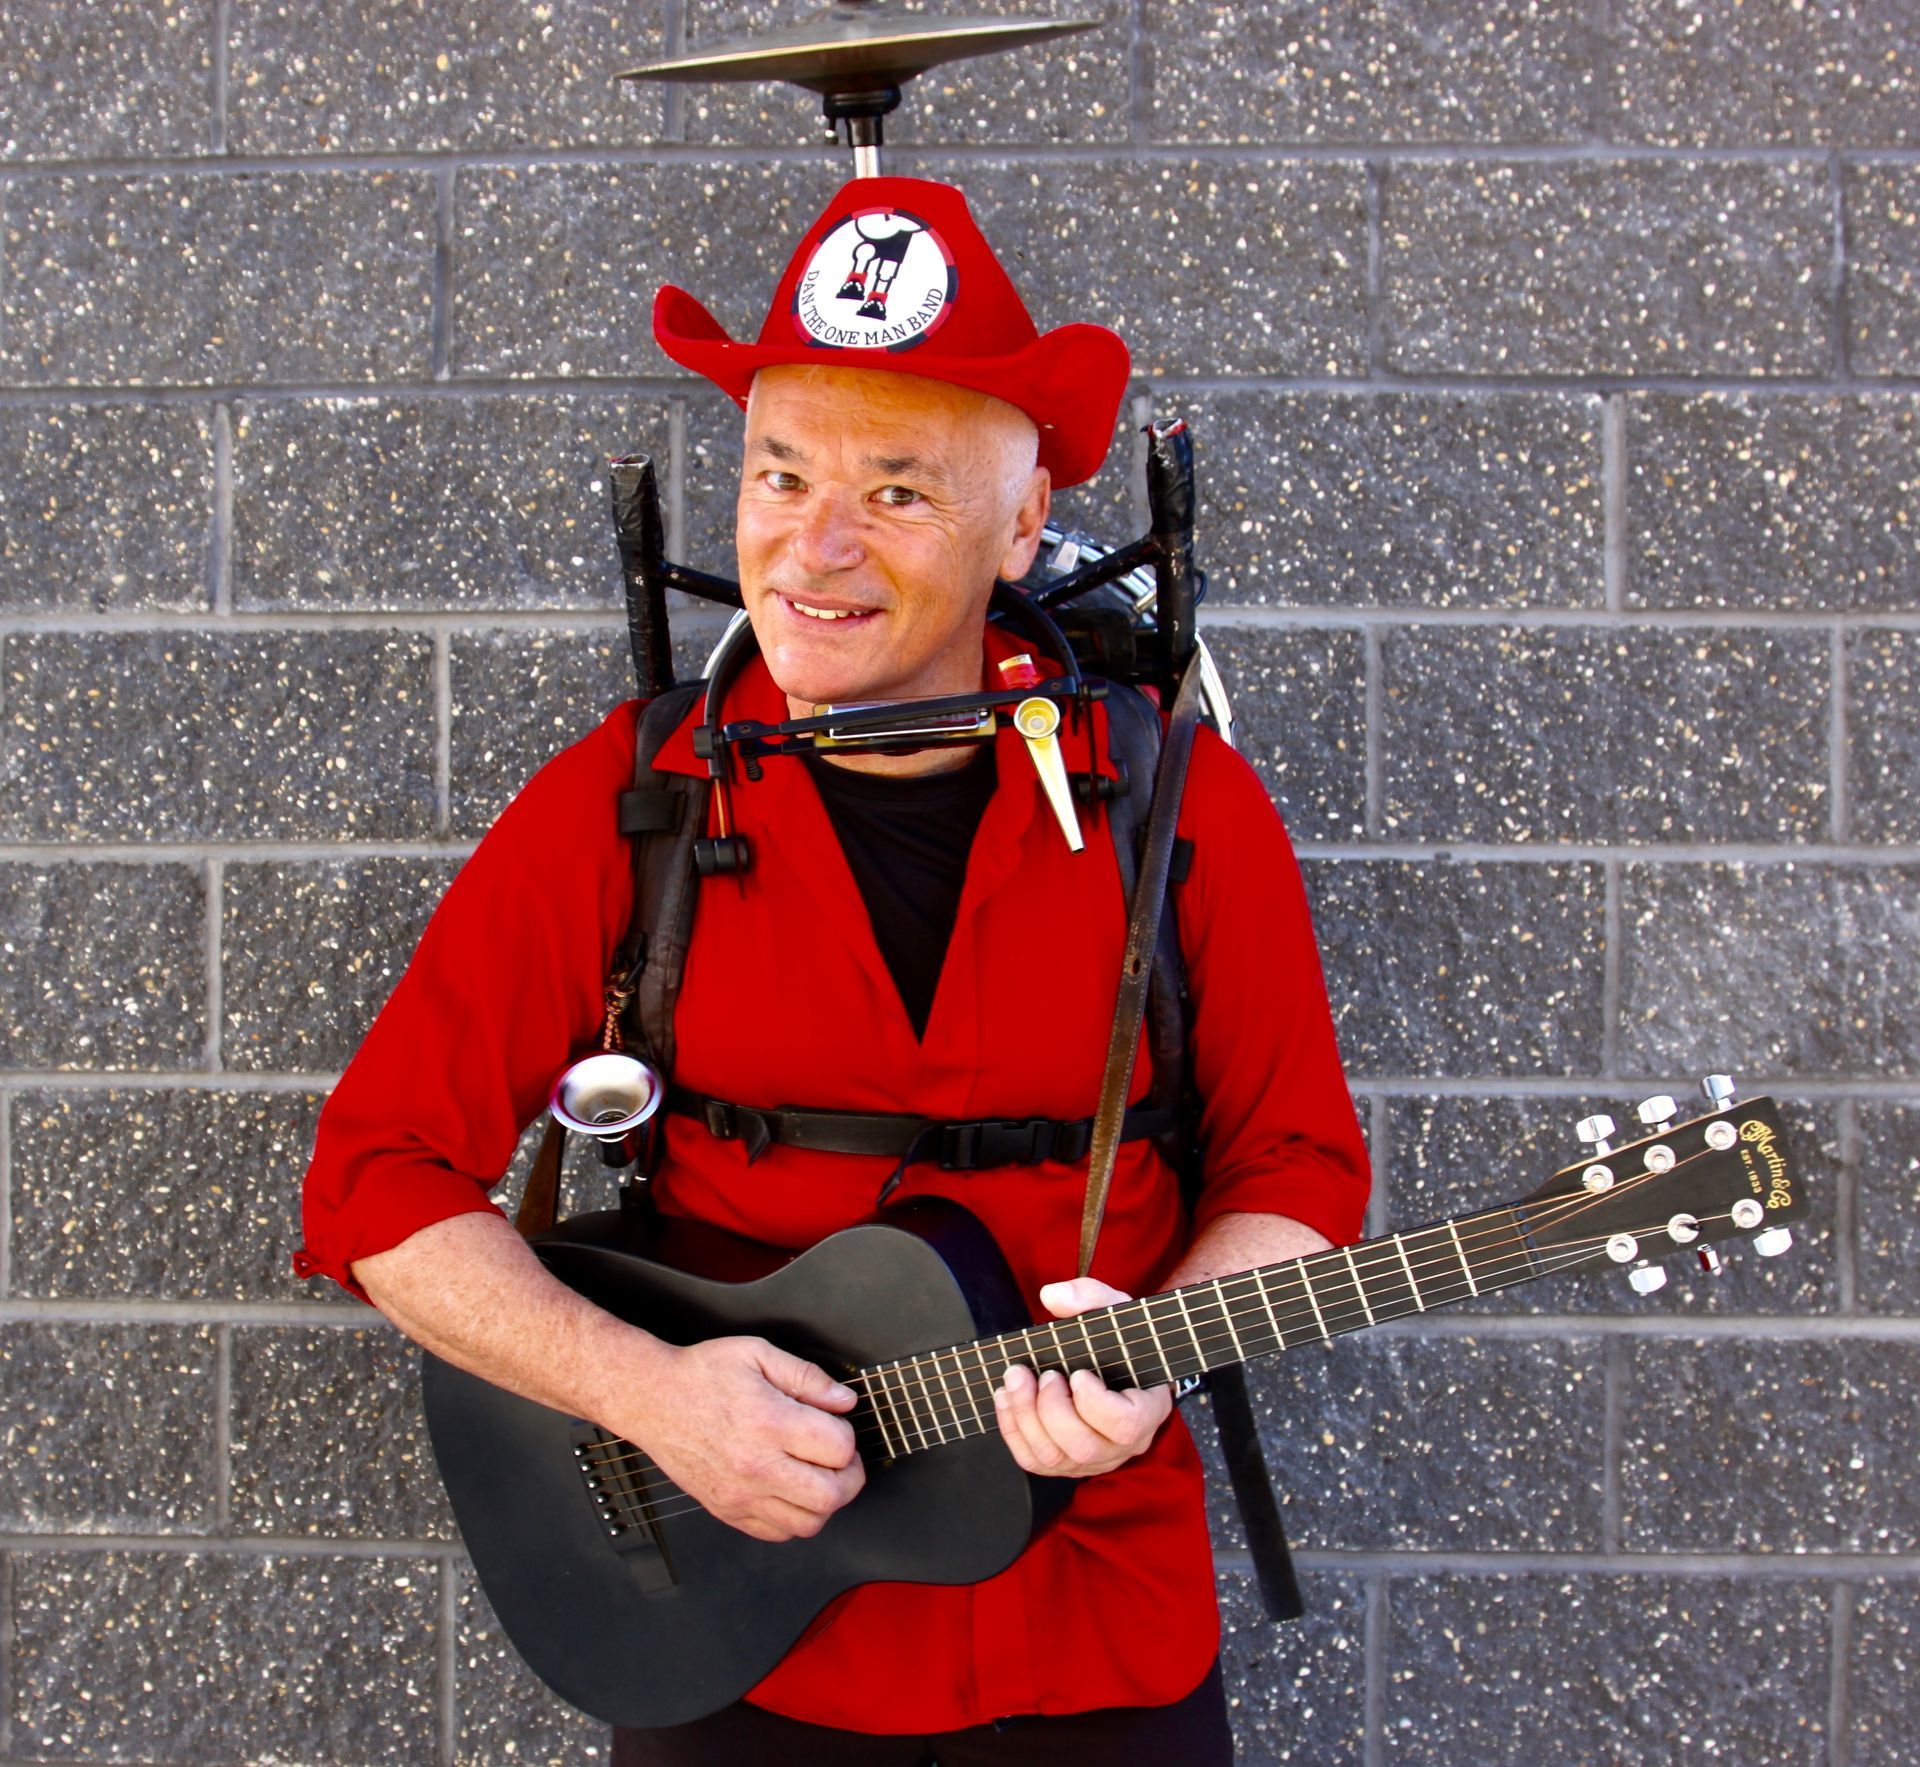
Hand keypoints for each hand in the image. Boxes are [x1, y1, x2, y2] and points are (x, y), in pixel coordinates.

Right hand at [619, 1335, 865, 1542]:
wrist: (652, 1399)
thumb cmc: (701, 1374)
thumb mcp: (758, 1353)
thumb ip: (808, 1377)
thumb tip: (844, 1401)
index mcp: (769, 1423)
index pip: (838, 1447)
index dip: (848, 1435)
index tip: (837, 1425)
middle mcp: (756, 1466)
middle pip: (831, 1494)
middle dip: (850, 1476)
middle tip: (844, 1459)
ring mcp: (740, 1494)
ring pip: (808, 1523)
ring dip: (825, 1502)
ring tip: (820, 1476)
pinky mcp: (726, 1510)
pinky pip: (777, 1533)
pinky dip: (795, 1519)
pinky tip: (792, 1492)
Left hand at [993, 1278, 1173, 1478]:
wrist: (1116, 1364)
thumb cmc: (1120, 1341)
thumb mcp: (1116, 1310)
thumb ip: (1090, 1297)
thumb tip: (1052, 1296)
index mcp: (1147, 1410)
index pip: (1127, 1425)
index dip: (1095, 1404)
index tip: (1078, 1373)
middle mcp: (1122, 1444)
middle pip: (1083, 1446)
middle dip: (1052, 1408)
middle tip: (1044, 1374)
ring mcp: (1092, 1458)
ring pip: (1054, 1458)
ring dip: (1025, 1416)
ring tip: (1016, 1379)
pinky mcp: (1064, 1463)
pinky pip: (1033, 1461)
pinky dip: (1012, 1429)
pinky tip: (1006, 1398)